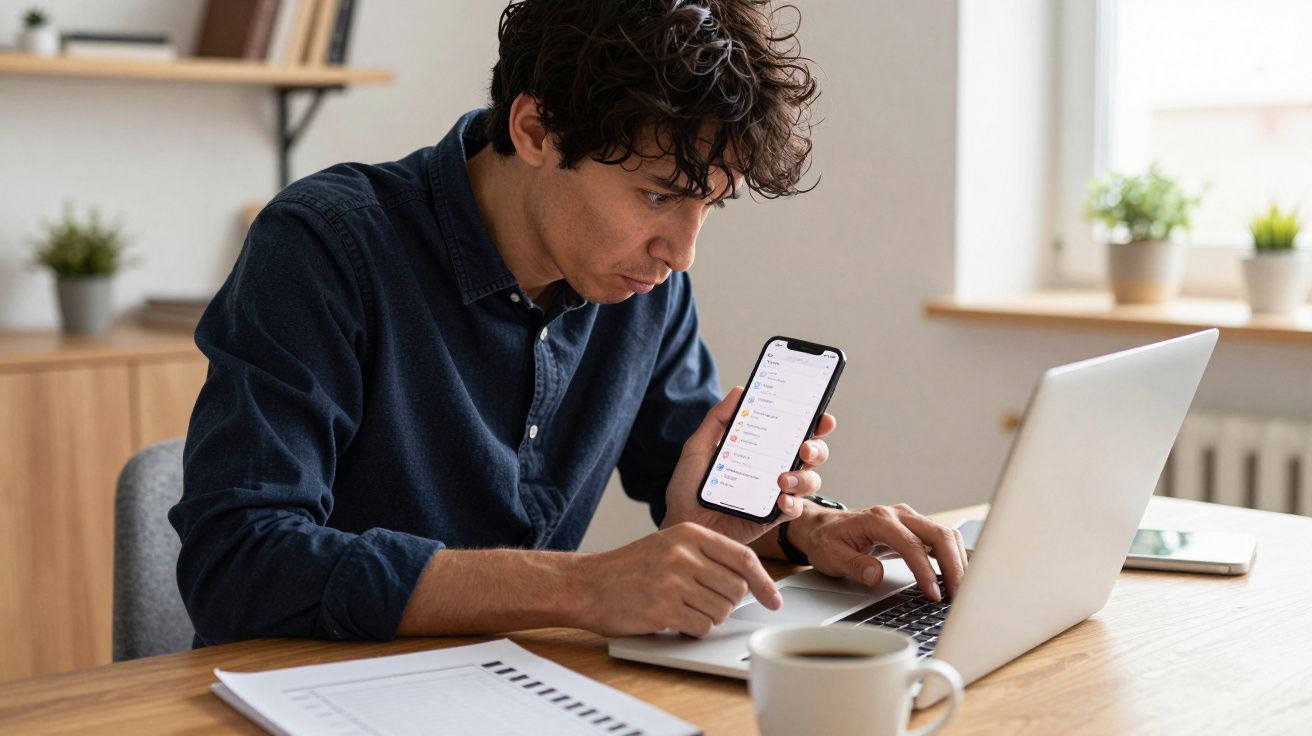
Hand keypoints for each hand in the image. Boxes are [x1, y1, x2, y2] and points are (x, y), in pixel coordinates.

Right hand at [579, 522, 782, 636]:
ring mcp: (674, 580)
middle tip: (702, 601)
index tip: (773, 599)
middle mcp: (684, 554)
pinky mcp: (664, 608)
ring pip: (722, 610)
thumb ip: (706, 556)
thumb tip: (748, 581)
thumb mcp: (669, 545)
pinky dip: (693, 629)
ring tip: (683, 608)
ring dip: (708, 617)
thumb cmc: (629, 568)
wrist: (588, 584)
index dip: (764, 582)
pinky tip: (674, 618)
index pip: (743, 558)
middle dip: (725, 602)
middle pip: (736, 589)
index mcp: (689, 534)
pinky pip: (702, 627)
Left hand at [661, 386, 837, 545]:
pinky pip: (794, 509)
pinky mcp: (773, 516)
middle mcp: (774, 468)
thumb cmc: (688, 488)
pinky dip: (793, 503)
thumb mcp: (698, 447)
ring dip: (804, 477)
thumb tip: (740, 391)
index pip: (794, 431)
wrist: (682, 523)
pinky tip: (781, 500)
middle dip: (816, 448)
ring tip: (783, 479)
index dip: (814, 422)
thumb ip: (717, 420)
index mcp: (760, 448)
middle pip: (811, 454)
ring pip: (810, 481)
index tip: (821, 417)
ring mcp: (776, 492)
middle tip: (805, 448)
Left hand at [793, 504, 967, 600]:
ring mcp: (909, 520)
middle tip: (960, 596)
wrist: (822, 527)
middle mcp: (898, 515)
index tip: (933, 594)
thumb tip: (875, 575)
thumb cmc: (826, 540)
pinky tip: (955, 578)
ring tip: (962, 591)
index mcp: (878, 519)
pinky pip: (941, 540)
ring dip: (957, 562)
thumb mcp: (831, 555)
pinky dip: (952, 558)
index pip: (911, 545)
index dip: (925, 571)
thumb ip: (854, 564)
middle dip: (953, 566)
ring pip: (945, 536)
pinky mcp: (914, 529)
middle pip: (938, 535)